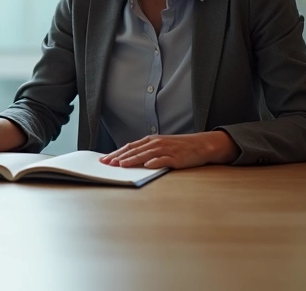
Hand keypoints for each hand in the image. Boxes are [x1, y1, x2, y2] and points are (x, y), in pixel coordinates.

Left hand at [99, 131, 238, 168]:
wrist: (201, 145)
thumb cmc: (179, 147)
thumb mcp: (161, 146)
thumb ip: (146, 151)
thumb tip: (129, 159)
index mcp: (151, 140)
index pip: (129, 146)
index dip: (116, 153)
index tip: (104, 159)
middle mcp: (156, 143)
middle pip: (134, 150)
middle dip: (119, 157)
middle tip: (106, 163)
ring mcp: (166, 150)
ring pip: (145, 155)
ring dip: (132, 160)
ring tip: (121, 165)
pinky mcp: (176, 158)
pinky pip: (163, 160)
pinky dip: (155, 162)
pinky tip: (147, 165)